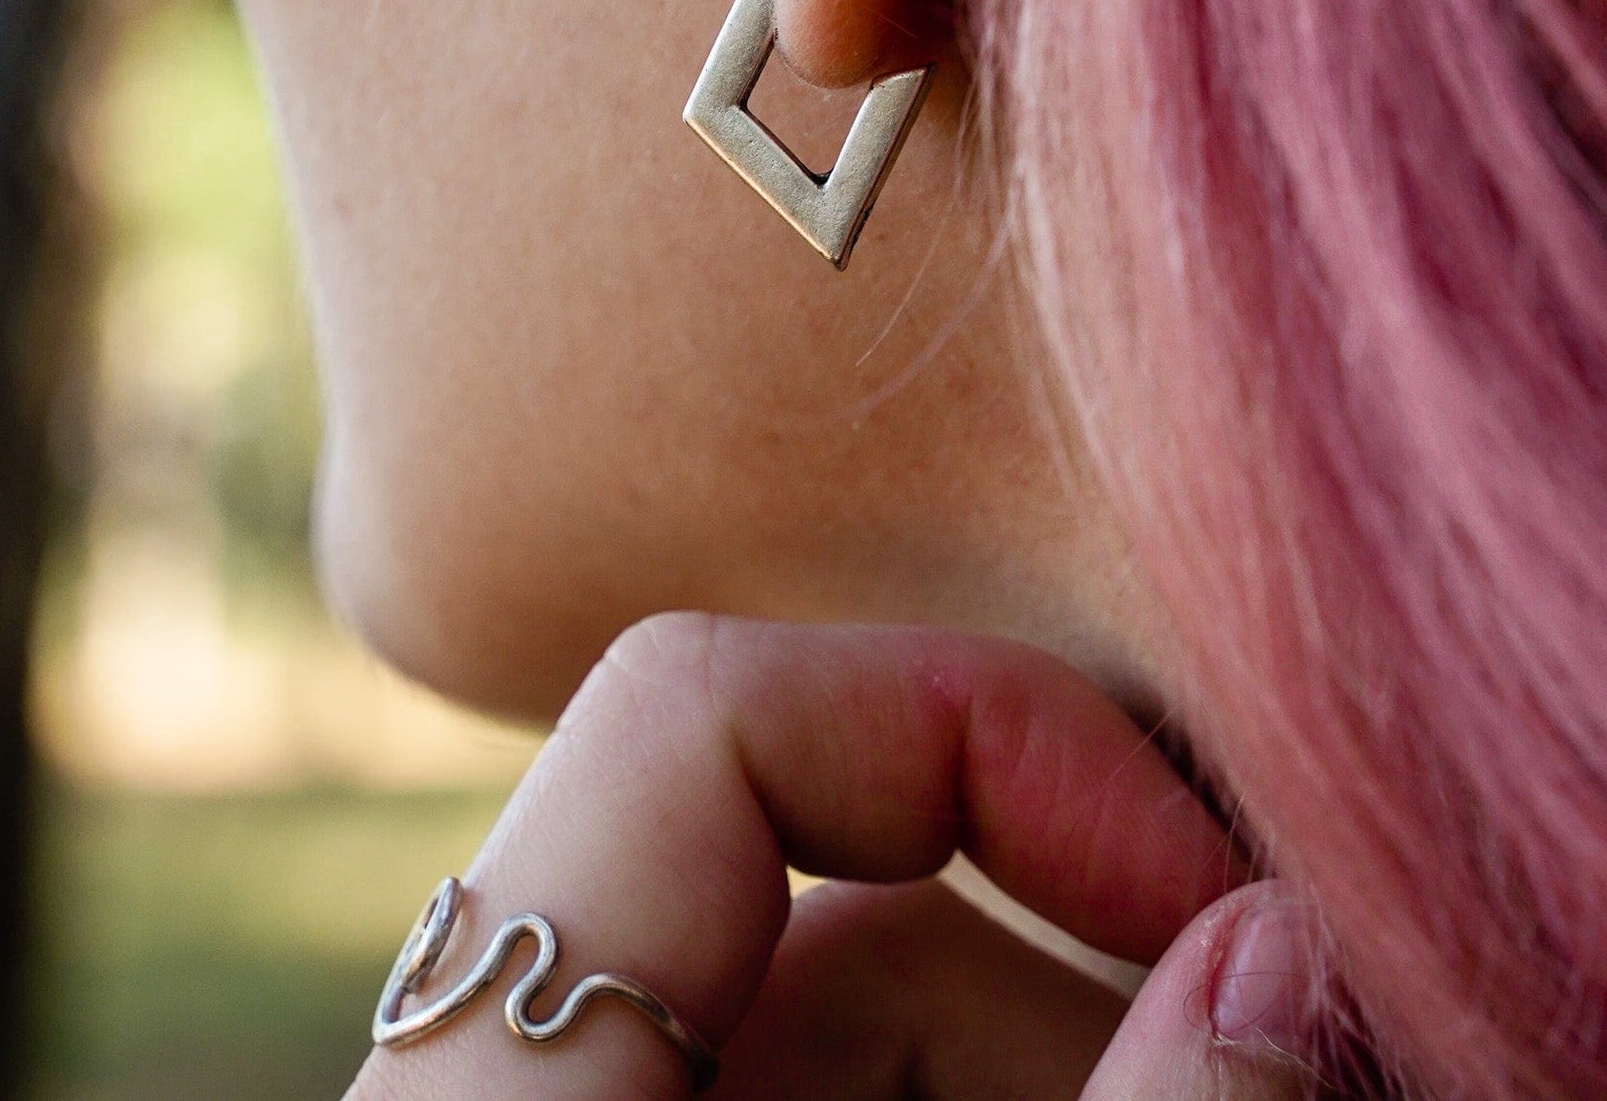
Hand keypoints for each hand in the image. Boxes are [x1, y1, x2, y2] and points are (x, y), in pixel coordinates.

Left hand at [350, 616, 1316, 1100]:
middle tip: (1288, 1075)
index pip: (696, 707)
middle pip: (818, 903)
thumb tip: (1286, 956)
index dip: (978, 729)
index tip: (1207, 883)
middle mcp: (491, 1090)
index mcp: (482, 1092)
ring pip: (839, 1023)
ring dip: (1065, 1075)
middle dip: (1082, 984)